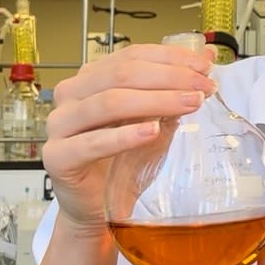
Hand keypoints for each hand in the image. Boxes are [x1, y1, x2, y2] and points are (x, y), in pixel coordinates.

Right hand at [41, 44, 215, 234]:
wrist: (100, 209)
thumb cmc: (124, 162)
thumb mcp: (156, 120)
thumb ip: (174, 89)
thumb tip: (206, 55)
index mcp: (91, 78)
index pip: (131, 56)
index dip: (170, 58)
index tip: (204, 66)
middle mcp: (71, 95)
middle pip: (121, 75)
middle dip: (169, 78)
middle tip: (203, 87)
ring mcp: (60, 125)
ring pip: (108, 102)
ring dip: (155, 101)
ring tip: (189, 104)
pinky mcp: (57, 157)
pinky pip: (90, 143)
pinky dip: (123, 135)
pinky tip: (151, 131)